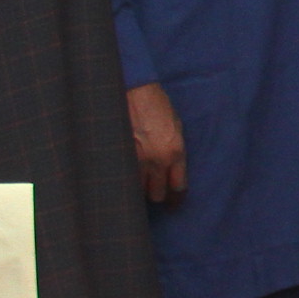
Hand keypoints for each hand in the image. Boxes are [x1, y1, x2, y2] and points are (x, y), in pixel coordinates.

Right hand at [126, 82, 186, 204]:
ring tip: (139, 185)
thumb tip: (173, 169)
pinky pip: (124, 179)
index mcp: (176, 153)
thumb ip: (175, 151)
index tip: (173, 204)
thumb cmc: (159, 107)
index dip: (175, 199)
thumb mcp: (177, 128)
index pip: (178, 187)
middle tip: (155, 192)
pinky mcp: (121, 156)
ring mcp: (137, 160)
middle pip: (157, 194)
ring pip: (139, 191)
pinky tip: (126, 178)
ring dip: (140, 189)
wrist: (136, 93)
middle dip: (157, 194)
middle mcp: (158, 161)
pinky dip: (126, 181)